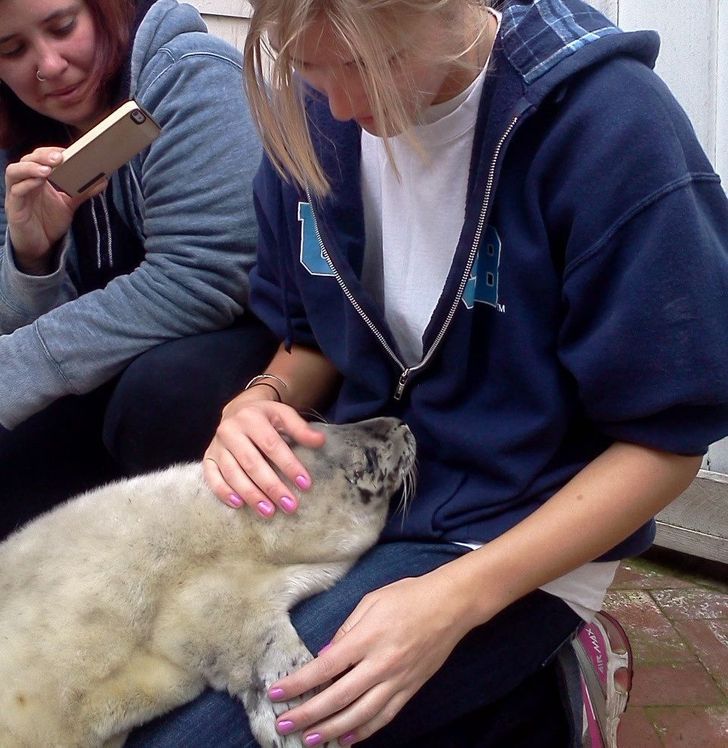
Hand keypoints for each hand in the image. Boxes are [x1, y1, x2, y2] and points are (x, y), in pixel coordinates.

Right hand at [4, 147, 105, 273]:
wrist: (40, 247)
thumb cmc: (49, 223)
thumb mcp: (69, 205)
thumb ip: (83, 192)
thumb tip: (103, 180)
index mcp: (37, 178)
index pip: (40, 157)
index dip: (51, 151)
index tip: (68, 151)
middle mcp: (24, 182)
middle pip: (27, 160)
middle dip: (43, 156)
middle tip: (60, 157)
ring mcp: (16, 194)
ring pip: (15, 172)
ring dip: (31, 167)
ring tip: (48, 169)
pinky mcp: (14, 207)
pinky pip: (16, 191)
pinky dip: (26, 184)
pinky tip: (38, 182)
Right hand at [203, 387, 325, 516]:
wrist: (237, 409)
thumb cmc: (265, 416)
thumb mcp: (284, 415)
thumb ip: (301, 429)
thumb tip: (320, 441)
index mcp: (251, 418)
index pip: (272, 445)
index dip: (289, 465)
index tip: (305, 484)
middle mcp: (230, 430)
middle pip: (252, 463)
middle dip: (272, 486)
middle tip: (289, 505)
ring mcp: (217, 445)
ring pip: (233, 473)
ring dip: (251, 494)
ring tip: (269, 511)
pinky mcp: (208, 457)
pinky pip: (212, 477)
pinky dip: (224, 492)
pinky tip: (239, 504)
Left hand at [267, 572, 472, 744]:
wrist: (450, 604)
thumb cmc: (408, 595)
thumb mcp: (371, 601)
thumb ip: (346, 629)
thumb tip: (325, 654)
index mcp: (366, 638)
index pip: (324, 667)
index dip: (298, 683)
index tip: (277, 693)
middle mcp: (380, 664)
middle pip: (338, 697)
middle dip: (308, 714)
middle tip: (284, 725)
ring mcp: (397, 680)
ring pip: (360, 715)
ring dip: (332, 730)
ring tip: (310, 739)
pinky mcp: (411, 689)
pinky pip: (385, 716)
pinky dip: (365, 731)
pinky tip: (348, 739)